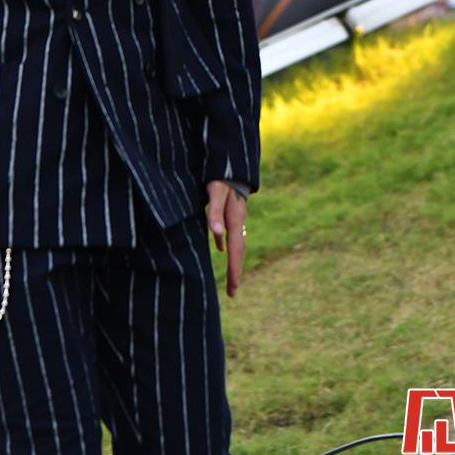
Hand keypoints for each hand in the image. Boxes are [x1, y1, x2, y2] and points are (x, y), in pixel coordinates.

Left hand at [205, 180, 246, 297]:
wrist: (229, 162)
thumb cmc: (220, 177)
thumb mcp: (215, 192)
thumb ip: (215, 212)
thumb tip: (218, 235)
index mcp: (235, 218)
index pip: (236, 249)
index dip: (235, 268)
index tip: (234, 287)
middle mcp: (239, 220)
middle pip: (238, 250)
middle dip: (236, 271)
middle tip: (233, 292)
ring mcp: (236, 216)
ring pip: (236, 243)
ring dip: (233, 260)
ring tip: (231, 277)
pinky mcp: (231, 210)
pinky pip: (230, 232)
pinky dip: (226, 242)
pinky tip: (221, 248)